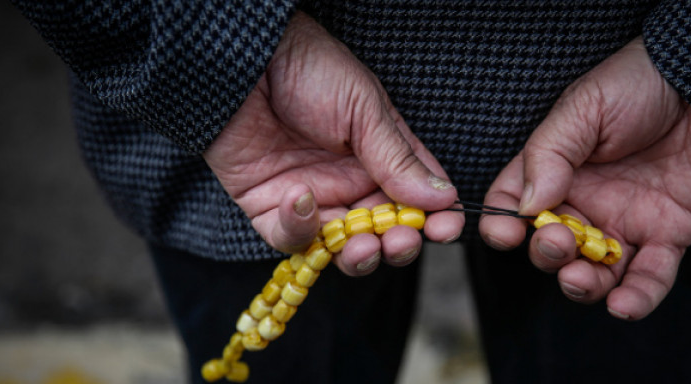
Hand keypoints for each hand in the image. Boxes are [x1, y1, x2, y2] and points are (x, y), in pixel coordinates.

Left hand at [203, 12, 462, 274]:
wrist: (245, 64)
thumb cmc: (310, 71)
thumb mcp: (364, 110)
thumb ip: (398, 159)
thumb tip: (443, 197)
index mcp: (382, 157)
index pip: (417, 198)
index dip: (435, 219)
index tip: (446, 229)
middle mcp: (350, 183)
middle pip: (383, 233)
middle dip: (397, 245)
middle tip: (400, 241)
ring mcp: (314, 198)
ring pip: (342, 249)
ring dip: (356, 254)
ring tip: (363, 245)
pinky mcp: (271, 209)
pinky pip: (292, 238)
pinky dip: (300, 229)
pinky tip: (303, 198)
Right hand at [480, 37, 690, 319]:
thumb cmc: (638, 84)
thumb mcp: (582, 108)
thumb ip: (548, 155)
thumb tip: (526, 207)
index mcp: (553, 170)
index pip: (514, 206)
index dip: (503, 225)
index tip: (506, 235)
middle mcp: (583, 202)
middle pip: (550, 247)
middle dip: (547, 254)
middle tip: (558, 241)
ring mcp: (623, 222)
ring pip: (593, 272)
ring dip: (581, 286)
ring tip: (580, 279)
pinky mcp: (666, 235)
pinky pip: (649, 277)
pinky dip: (636, 299)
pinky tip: (623, 306)